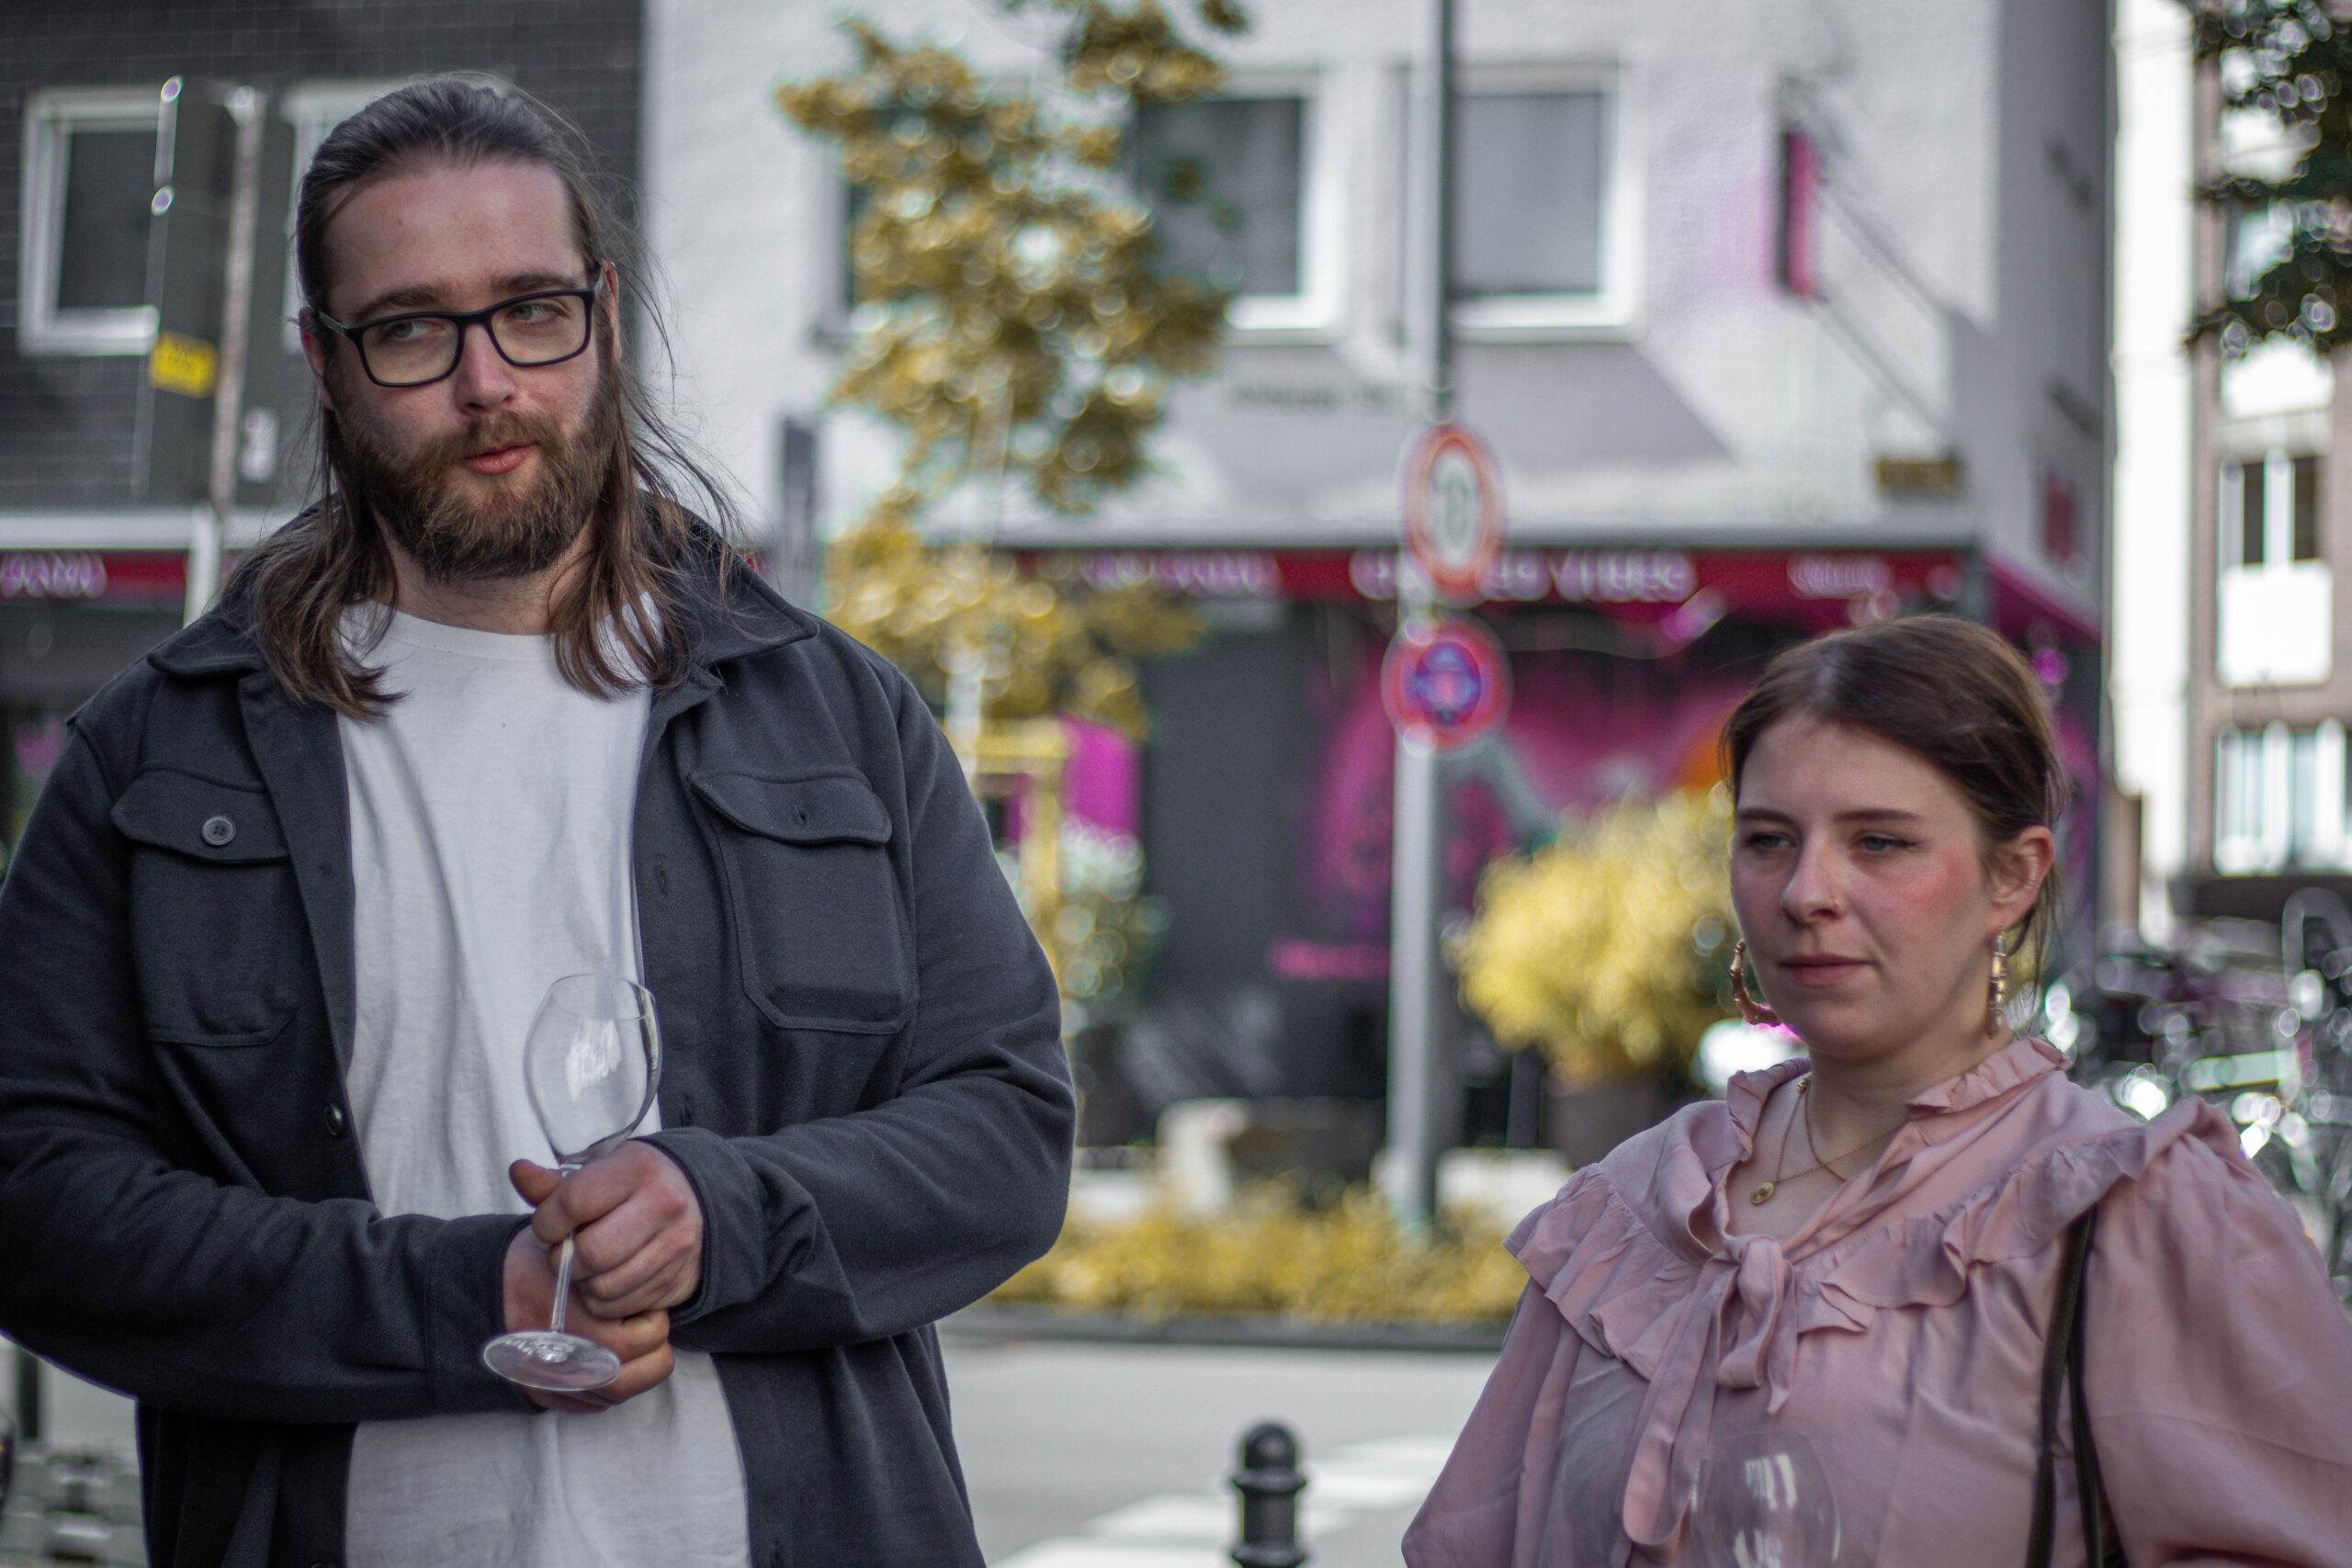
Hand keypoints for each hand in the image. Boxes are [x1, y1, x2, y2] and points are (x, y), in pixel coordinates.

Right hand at [500, 1225, 672, 1413]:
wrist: (473, 1292)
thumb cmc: (528, 1264)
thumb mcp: (569, 1249)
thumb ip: (610, 1262)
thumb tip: (650, 1266)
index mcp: (577, 1325)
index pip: (647, 1336)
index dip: (652, 1314)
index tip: (640, 1300)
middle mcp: (565, 1363)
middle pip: (636, 1376)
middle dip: (650, 1350)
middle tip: (640, 1325)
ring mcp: (553, 1385)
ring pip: (616, 1396)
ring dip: (632, 1371)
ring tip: (625, 1341)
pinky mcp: (542, 1396)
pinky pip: (592, 1405)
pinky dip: (606, 1386)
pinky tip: (603, 1359)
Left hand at [510, 1142, 703, 1319]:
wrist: (697, 1202)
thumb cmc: (634, 1186)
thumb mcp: (599, 1172)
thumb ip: (555, 1183)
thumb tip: (518, 1172)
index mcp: (638, 1169)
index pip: (574, 1202)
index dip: (547, 1221)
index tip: (549, 1225)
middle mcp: (664, 1205)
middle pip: (590, 1253)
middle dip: (563, 1259)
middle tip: (564, 1251)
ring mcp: (675, 1246)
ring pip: (602, 1287)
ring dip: (582, 1283)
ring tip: (586, 1266)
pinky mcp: (677, 1280)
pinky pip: (620, 1307)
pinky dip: (602, 1301)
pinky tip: (606, 1278)